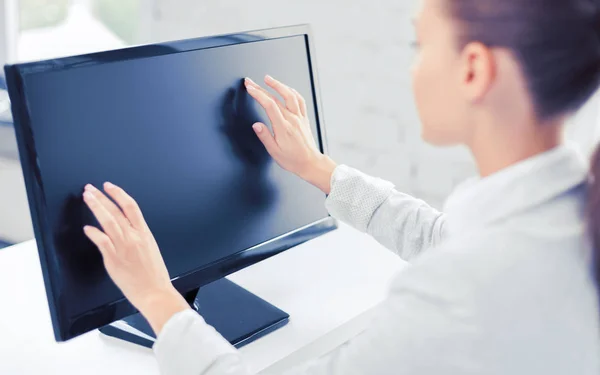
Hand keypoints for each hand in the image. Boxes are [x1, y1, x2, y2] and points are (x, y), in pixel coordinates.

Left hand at [82, 182, 188, 333]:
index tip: (109, 186)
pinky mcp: (114, 259)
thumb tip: (123, 230)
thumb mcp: (150, 249)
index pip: (131, 207)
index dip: (118, 194)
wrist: (155, 292)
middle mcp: (134, 237)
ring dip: (96, 207)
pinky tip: (87, 228)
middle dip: (102, 198)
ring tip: (87, 198)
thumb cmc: (154, 275)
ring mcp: (123, 247)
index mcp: (145, 234)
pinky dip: (93, 232)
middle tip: (90, 189)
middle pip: (116, 211)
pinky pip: (101, 241)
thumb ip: (137, 238)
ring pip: (108, 221)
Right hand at [245, 75, 336, 193]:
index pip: (269, 105)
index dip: (258, 94)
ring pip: (290, 95)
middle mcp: (292, 120)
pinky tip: (286, 88)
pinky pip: (300, 100)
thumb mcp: (274, 151)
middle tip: (250, 82)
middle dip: (261, 88)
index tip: (249, 88)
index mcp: (283, 128)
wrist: (310, 163)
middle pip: (276, 98)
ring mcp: (299, 118)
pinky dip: (292, 91)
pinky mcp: (304, 118)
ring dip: (279, 85)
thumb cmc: (293, 159)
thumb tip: (256, 125)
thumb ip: (265, 136)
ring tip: (268, 79)